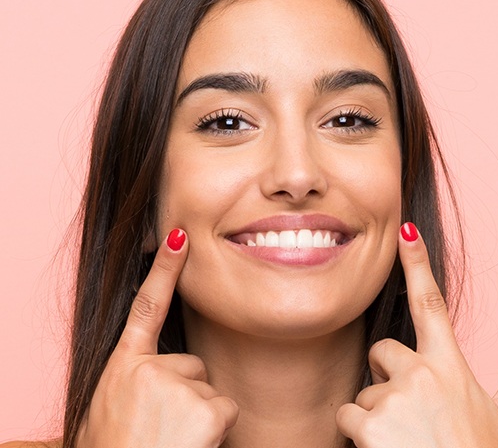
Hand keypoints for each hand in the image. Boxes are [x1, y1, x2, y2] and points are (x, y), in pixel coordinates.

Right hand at [77, 229, 238, 447]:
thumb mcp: (108, 411)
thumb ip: (131, 383)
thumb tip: (149, 374)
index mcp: (122, 367)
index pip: (145, 305)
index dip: (163, 268)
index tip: (177, 235)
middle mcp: (147, 368)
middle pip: (191, 366)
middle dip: (186, 395)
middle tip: (162, 429)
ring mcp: (175, 384)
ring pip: (208, 389)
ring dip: (197, 416)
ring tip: (172, 440)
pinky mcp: (204, 406)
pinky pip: (225, 408)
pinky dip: (215, 430)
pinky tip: (192, 445)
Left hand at [336, 222, 497, 447]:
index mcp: (451, 365)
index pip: (430, 301)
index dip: (418, 263)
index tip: (407, 231)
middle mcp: (420, 373)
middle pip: (383, 351)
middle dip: (390, 374)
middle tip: (412, 411)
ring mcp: (394, 398)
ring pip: (366, 389)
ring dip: (377, 411)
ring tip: (405, 439)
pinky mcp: (370, 425)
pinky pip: (348, 414)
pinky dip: (358, 431)